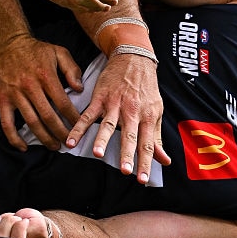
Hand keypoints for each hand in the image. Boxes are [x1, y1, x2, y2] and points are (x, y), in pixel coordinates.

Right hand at [0, 35, 82, 149]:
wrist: (7, 43)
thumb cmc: (35, 49)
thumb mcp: (58, 52)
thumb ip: (71, 69)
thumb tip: (79, 89)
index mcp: (46, 76)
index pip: (63, 103)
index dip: (73, 118)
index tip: (81, 127)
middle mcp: (30, 86)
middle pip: (48, 117)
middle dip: (61, 133)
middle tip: (69, 143)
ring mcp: (15, 94)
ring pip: (31, 122)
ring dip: (44, 138)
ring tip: (54, 146)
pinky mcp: (2, 98)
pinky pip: (6, 122)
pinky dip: (14, 137)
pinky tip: (23, 146)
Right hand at [66, 53, 168, 182]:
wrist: (134, 58)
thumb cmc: (146, 87)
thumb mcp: (156, 111)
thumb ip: (156, 137)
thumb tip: (165, 160)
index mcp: (147, 117)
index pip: (147, 144)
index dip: (146, 162)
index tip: (143, 179)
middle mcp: (132, 111)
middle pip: (129, 136)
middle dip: (127, 154)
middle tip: (124, 171)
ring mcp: (115, 104)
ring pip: (108, 125)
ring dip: (102, 139)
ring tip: (98, 153)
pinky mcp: (100, 98)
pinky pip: (88, 115)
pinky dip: (79, 128)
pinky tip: (72, 140)